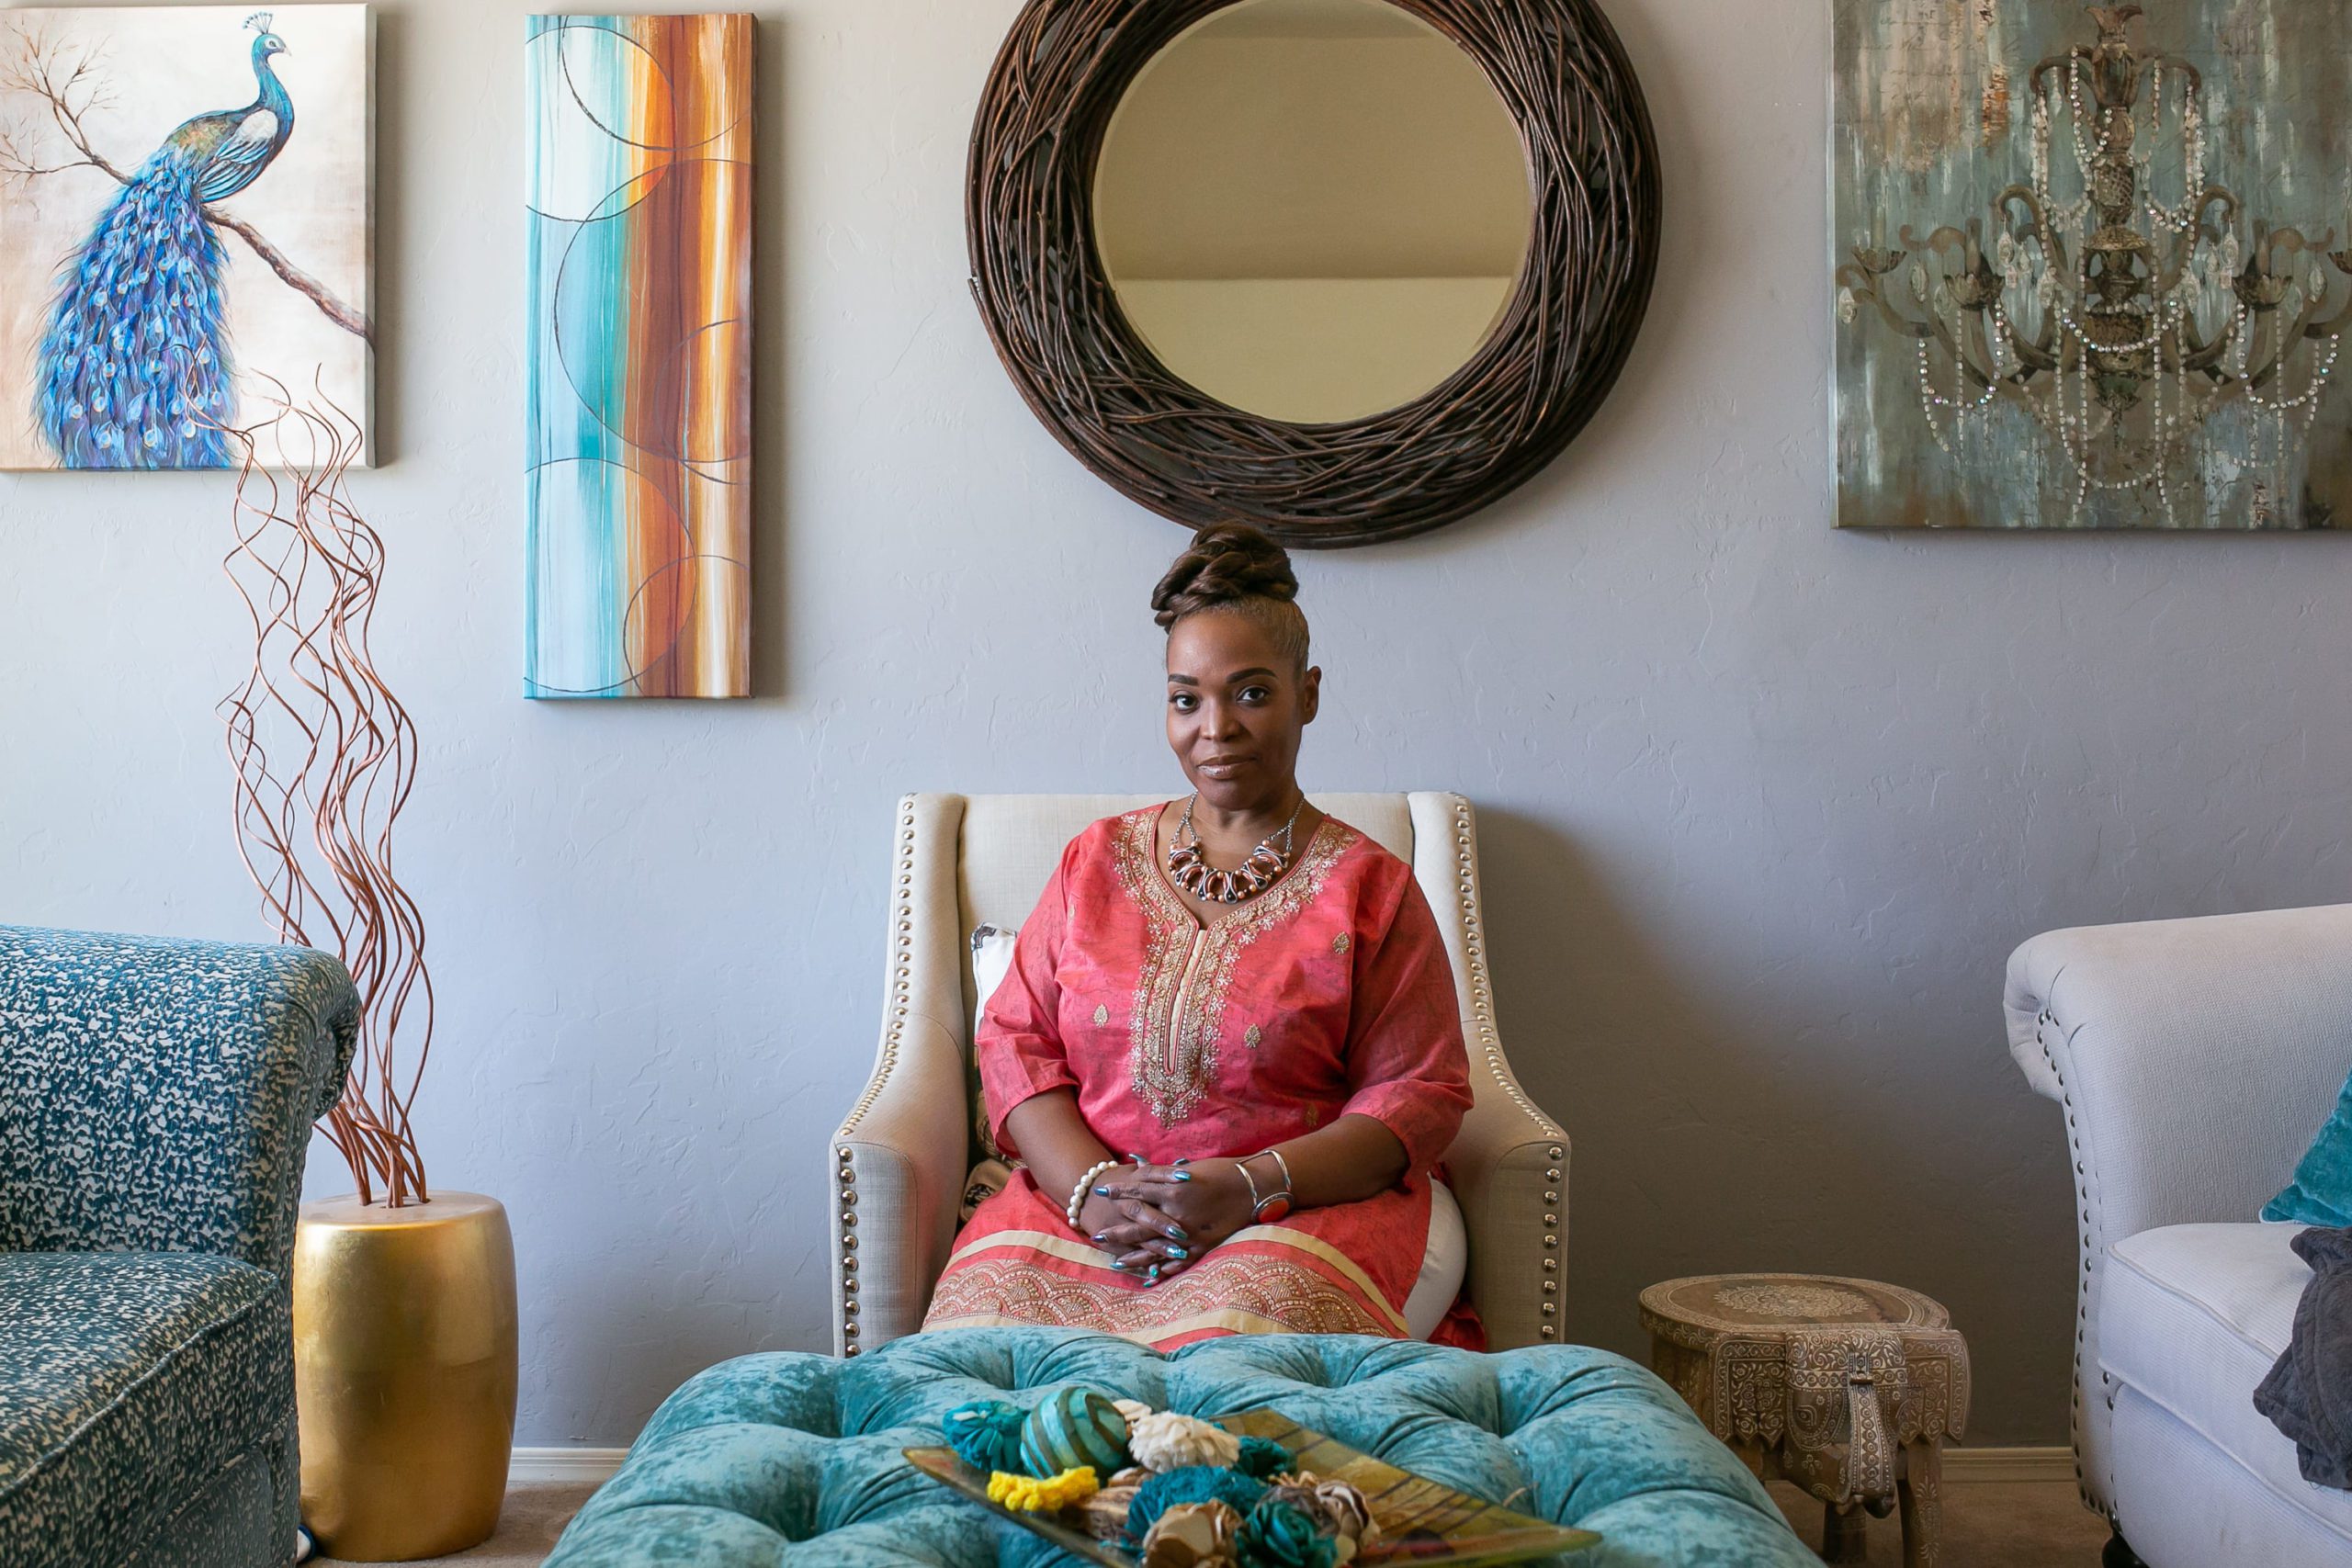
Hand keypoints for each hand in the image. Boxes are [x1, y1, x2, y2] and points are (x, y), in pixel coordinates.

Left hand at [1090, 1160, 1256, 1278]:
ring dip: (1134, 1256)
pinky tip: (1148, 1279)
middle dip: (1117, 1230)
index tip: (1103, 1192)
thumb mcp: (1191, 1168)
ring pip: (1154, 1248)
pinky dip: (1163, 1271)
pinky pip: (1177, 1262)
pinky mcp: (1201, 1246)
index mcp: (1173, 1187)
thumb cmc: (1223, 1172)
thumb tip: (1141, 1171)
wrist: (1253, 1187)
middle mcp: (1176, 1211)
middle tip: (1097, 1237)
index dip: (1120, 1191)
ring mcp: (1188, 1232)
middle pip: (1139, 1223)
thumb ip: (1166, 1176)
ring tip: (1116, 1262)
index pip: (1138, 1190)